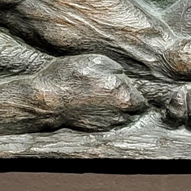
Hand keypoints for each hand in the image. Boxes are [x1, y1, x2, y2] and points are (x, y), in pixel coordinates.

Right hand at [31, 54, 147, 131]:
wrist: (47, 99)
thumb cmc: (70, 76)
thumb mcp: (96, 61)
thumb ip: (117, 69)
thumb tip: (125, 77)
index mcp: (124, 96)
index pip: (142, 100)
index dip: (133, 91)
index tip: (123, 86)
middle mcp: (119, 114)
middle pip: (133, 111)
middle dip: (127, 102)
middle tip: (111, 91)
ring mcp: (107, 124)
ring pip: (122, 118)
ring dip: (116, 110)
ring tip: (100, 98)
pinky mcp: (96, 130)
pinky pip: (108, 123)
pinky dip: (104, 116)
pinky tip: (91, 106)